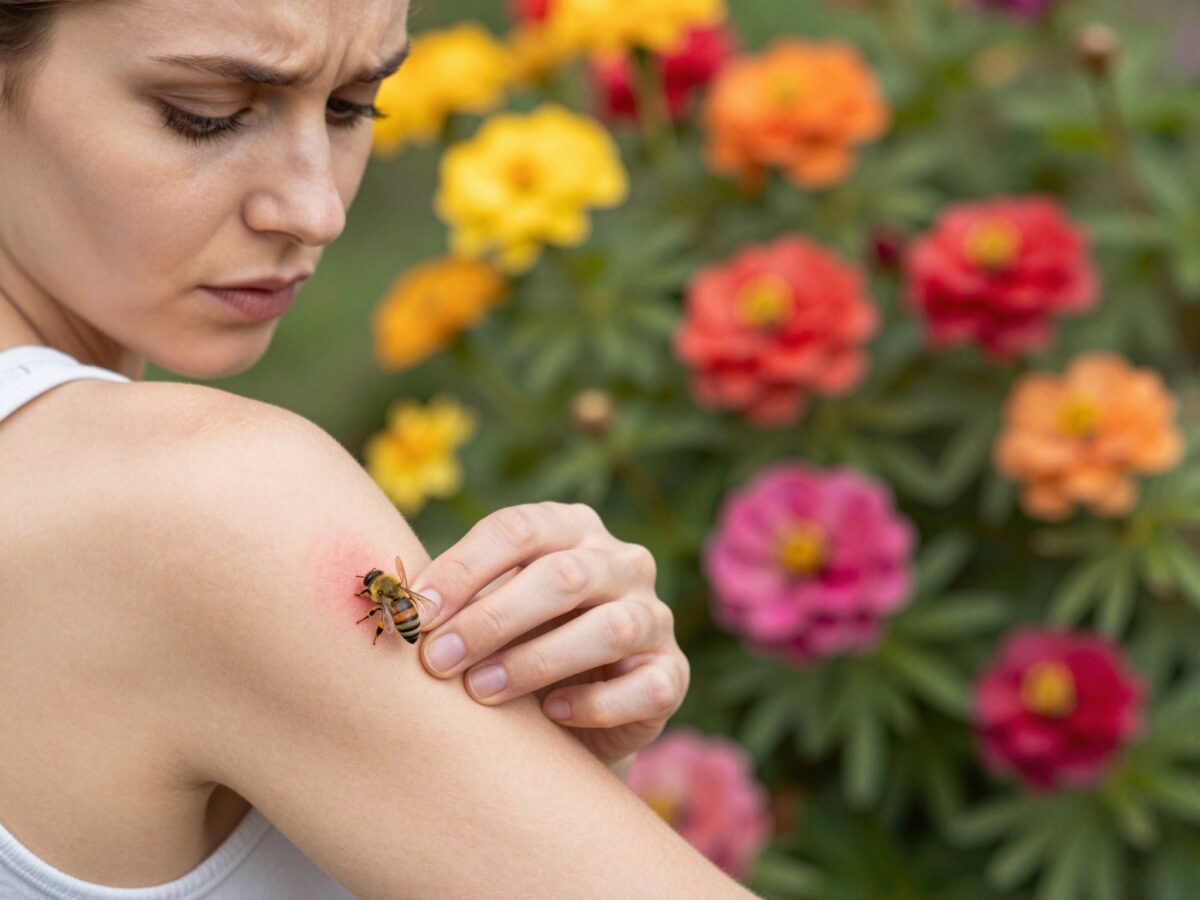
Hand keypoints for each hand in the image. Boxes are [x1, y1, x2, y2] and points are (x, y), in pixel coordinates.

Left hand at [409, 502, 688, 768]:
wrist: (570, 713)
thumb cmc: (513, 644)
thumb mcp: (484, 610)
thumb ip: (452, 601)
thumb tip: (393, 608)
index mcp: (572, 528)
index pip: (518, 529)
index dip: (463, 567)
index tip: (415, 612)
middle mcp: (622, 562)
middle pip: (562, 576)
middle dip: (491, 618)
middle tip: (436, 660)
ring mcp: (654, 616)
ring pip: (608, 627)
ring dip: (536, 660)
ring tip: (481, 692)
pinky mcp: (671, 674)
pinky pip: (645, 685)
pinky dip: (596, 702)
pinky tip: (552, 716)